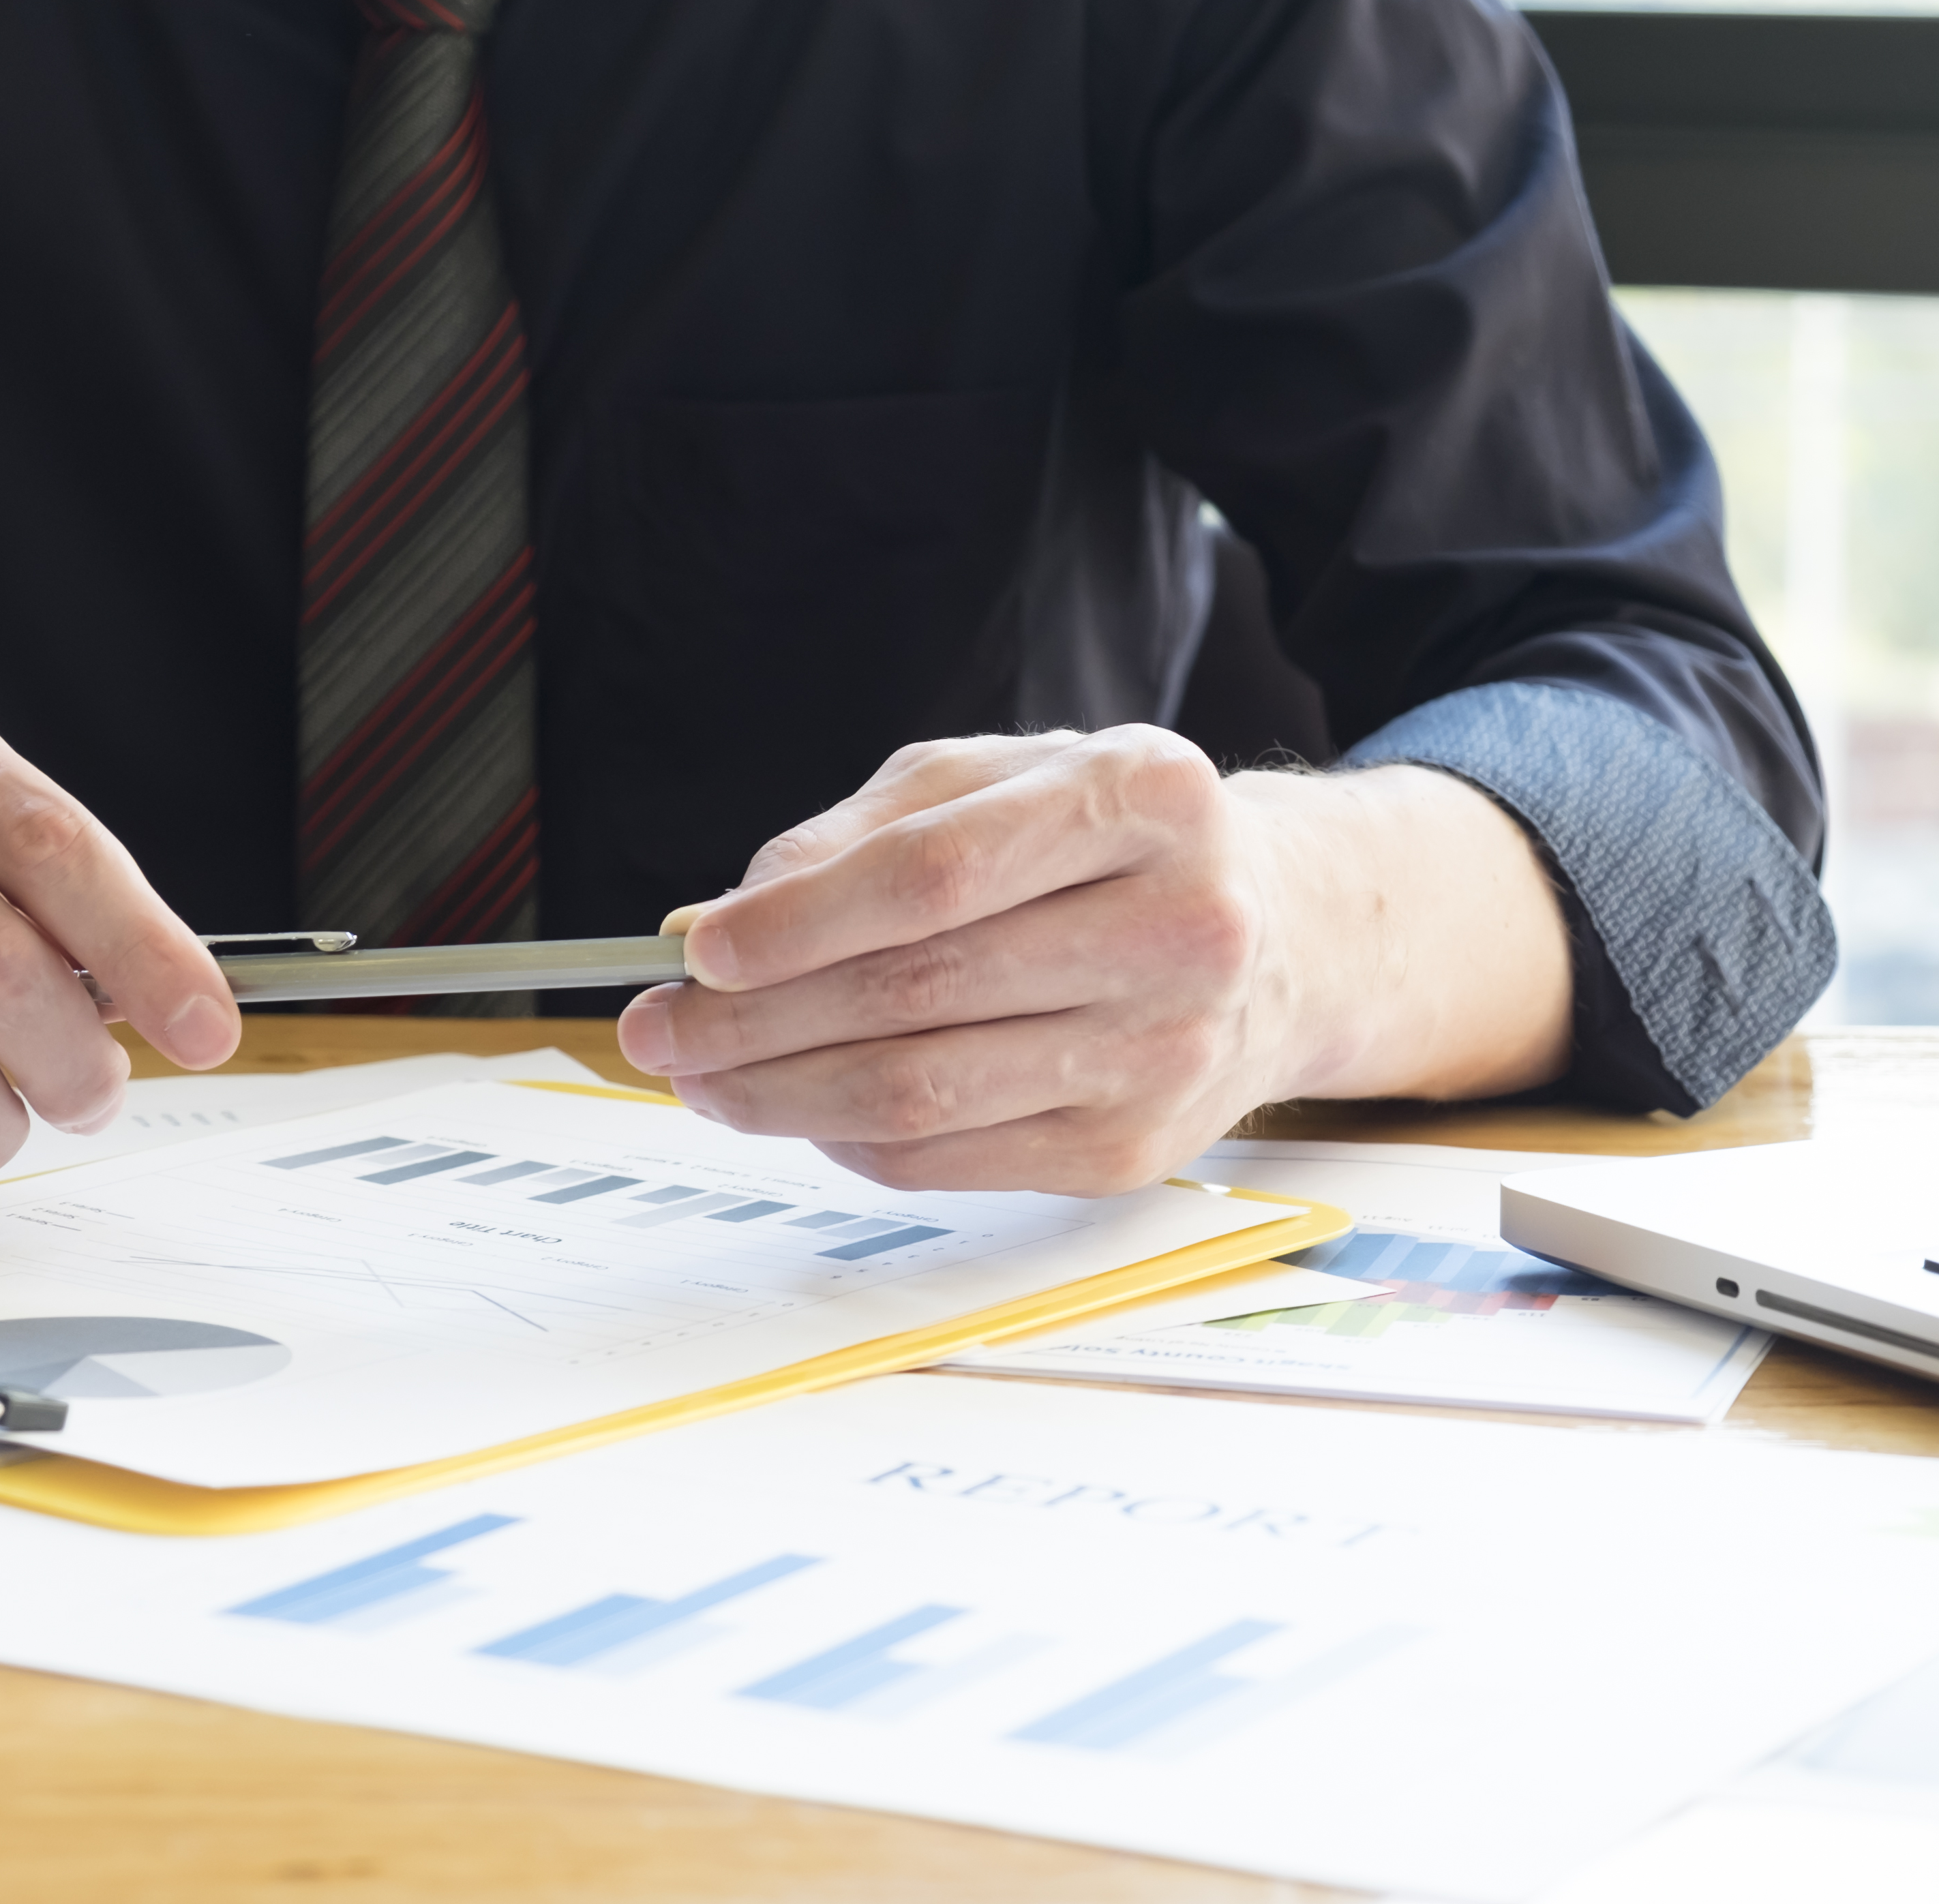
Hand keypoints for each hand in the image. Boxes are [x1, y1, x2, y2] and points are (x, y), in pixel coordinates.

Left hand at [612, 726, 1572, 1195]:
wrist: (1284, 937)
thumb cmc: (1107, 842)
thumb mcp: (998, 779)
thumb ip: (861, 834)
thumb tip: (724, 920)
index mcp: (1146, 795)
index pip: (936, 877)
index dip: (797, 924)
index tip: (696, 951)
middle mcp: (1180, 924)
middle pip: (914, 994)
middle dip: (753, 1021)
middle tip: (654, 1031)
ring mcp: (1167, 1050)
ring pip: (920, 1095)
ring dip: (777, 1096)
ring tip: (698, 1077)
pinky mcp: (1139, 1148)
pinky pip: (948, 1159)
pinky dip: (846, 1140)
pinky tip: (794, 1106)